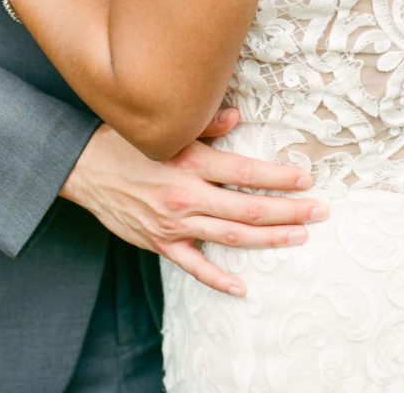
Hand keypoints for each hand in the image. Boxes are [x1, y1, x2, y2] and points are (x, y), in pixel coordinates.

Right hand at [60, 114, 327, 296]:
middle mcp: (186, 195)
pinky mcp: (160, 243)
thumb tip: (238, 116)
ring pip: (231, 236)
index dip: (279, 176)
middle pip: (248, 208)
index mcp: (190, 162)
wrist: (83, 168)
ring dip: (268, 239)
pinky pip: (194, 266)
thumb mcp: (165, 127)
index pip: (246, 172)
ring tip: (299, 237)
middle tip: (319, 211)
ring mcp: (174, 224)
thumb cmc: (125, 141)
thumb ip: (204, 123)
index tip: (306, 178)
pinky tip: (243, 286)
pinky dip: (219, 278)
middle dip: (289, 211)